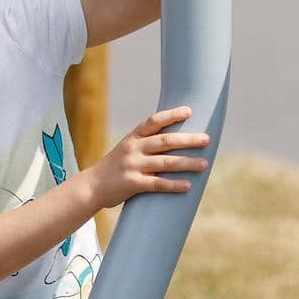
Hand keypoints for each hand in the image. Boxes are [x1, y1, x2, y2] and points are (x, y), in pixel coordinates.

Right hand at [87, 107, 210, 207]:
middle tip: (207, 139)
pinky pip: (157, 184)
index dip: (172, 115)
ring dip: (187, 163)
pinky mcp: (132, 184)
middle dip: (188, 140)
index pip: (154, 121)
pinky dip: (174, 185)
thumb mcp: (126, 149)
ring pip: (166, 163)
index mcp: (133, 138)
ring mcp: (132, 166)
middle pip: (165, 141)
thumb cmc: (114, 167)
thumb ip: (146, 144)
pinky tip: (187, 186)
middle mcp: (133, 149)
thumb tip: (176, 140)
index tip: (189, 111)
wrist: (91, 187)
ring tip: (204, 164)